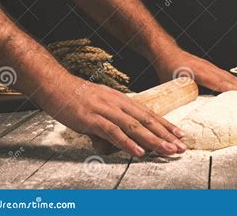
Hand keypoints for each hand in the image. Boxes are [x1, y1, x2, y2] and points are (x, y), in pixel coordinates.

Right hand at [37, 75, 186, 156]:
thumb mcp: (101, 107)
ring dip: (153, 140)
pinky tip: (138, 151)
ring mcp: (106, 110)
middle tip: (181, 146)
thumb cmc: (78, 97)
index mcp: (123, 100)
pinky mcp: (92, 119)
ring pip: (135, 127)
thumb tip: (117, 142)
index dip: (166, 125)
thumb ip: (112, 124)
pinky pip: (113, 132)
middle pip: (147, 121)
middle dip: (166, 135)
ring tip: (168, 150)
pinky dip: (127, 143)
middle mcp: (118, 104)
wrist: (55, 85)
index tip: (181, 134)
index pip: (149, 114)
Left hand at [154, 48, 236, 98]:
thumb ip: (180, 101)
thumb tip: (183, 119)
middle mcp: (209, 69)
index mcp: (201, 73)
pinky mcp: (210, 68)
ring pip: (231, 78)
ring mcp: (211, 68)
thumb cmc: (167, 68)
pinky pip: (226, 76)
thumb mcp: (172, 86)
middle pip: (231, 81)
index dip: (236, 92)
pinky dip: (236, 83)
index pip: (222, 84)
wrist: (166, 52)